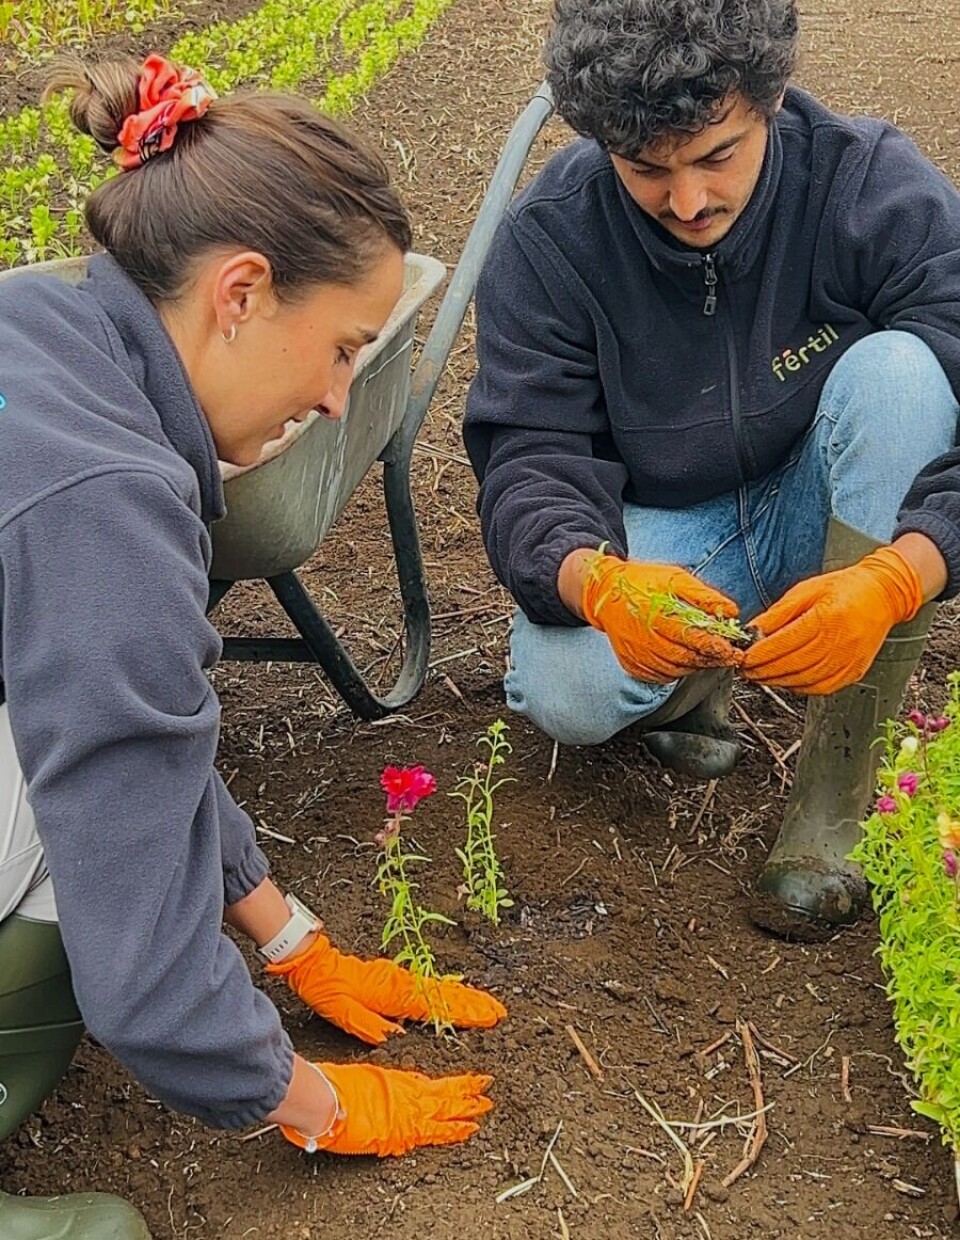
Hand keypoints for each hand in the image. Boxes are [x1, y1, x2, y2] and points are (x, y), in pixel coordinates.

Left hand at [266, 933, 506, 1044]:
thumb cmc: (328, 988)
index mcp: (393, 995)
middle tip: (498, 1011)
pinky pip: (428, 985)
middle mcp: (401, 984)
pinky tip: (454, 991)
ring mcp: (400, 977)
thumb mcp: (343, 1013)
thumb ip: (369, 1026)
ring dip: (464, 996)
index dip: (464, 1013)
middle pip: (445, 994)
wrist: (316, 961)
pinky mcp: (394, 976)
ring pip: (439, 988)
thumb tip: (395, 1038)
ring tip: (485, 1004)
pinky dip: (446, 989)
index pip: (436, 1006)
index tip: (488, 1016)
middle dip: (473, 1004)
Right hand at [280, 1062, 493, 1155]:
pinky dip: (452, 1132)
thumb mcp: (365, 1079)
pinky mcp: (403, 1133)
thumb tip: (384, 1095)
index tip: (470, 1081)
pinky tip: (468, 1131)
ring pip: (446, 1111)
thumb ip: (382, 1087)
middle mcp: (409, 1094)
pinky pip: (434, 1133)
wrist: (327, 1100)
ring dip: (467, 1110)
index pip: (434, 1084)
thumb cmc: (337, 1086)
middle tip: (488, 1089)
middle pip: (446, 1093)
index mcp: (399, 1081)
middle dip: (468, 1092)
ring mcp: (409, 1112)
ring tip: (486, 1108)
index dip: (454, 1083)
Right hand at [581, 554, 742, 681]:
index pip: (693, 638)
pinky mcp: (632, 666)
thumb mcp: (675, 578)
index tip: (734, 651)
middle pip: (686, 658)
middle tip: (729, 657)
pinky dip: (677, 671)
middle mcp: (645, 640)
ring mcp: (637, 656)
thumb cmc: (643, 583)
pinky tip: (685, 660)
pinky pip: (661, 676)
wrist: (605, 593)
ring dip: (696, 666)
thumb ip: (704, 597)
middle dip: (711, 659)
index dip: (716, 647)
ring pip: (676, 671)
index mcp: (657, 616)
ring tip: (708, 656)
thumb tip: (732, 611)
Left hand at [742, 546, 922, 693]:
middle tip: (747, 670)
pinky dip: (800, 687)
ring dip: (778, 682)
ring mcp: (849, 660)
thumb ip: (778, 613)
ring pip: (805, 680)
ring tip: (761, 676)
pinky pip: (822, 688)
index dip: (760, 654)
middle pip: (792, 665)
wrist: (882, 594)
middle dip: (764, 671)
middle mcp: (839, 642)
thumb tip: (752, 630)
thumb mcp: (805, 590)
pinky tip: (787, 680)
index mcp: (826, 618)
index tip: (744, 657)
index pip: (784, 643)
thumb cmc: (844, 589)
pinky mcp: (854, 672)